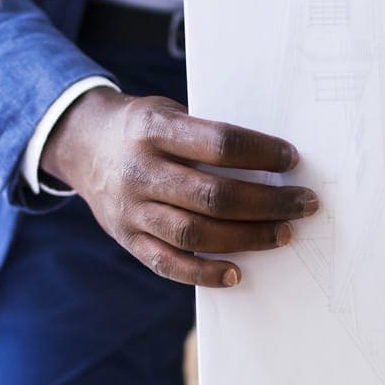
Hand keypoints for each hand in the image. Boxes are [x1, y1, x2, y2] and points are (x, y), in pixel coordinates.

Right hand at [41, 87, 318, 287]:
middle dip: (267, 202)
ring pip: (195, 233)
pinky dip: (204, 273)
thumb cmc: (141, 126)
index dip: (261, 152)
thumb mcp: (167, 112)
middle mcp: (140, 170)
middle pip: (213, 195)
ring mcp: (131, 209)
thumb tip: (272, 161)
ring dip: (247, 238)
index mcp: (153, 129)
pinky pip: (168, 264)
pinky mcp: (127, 238)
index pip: (218, 143)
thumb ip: (205, 136)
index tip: (293, 159)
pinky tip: (237, 273)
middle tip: (303, 204)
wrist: (80, 143)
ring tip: (283, 234)